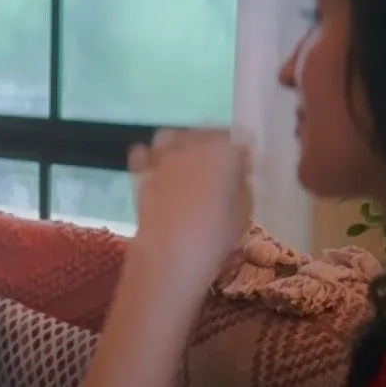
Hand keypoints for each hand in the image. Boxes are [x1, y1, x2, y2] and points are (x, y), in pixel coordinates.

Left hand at [128, 128, 252, 280]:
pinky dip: (150, 156)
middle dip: (215, 144)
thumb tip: (236, 176)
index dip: (242, 155)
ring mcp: (163, 155)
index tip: (244, 168)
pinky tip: (158, 170)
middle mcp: (193, 145)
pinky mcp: (141, 170)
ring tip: (187, 163)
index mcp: (225, 152)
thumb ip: (241, 185)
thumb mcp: (244, 212)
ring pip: (173, 136)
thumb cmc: (215, 236)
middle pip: (205, 133)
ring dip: (181, 144)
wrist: (169, 253)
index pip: (240, 140)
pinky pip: (143, 153)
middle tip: (219, 166)